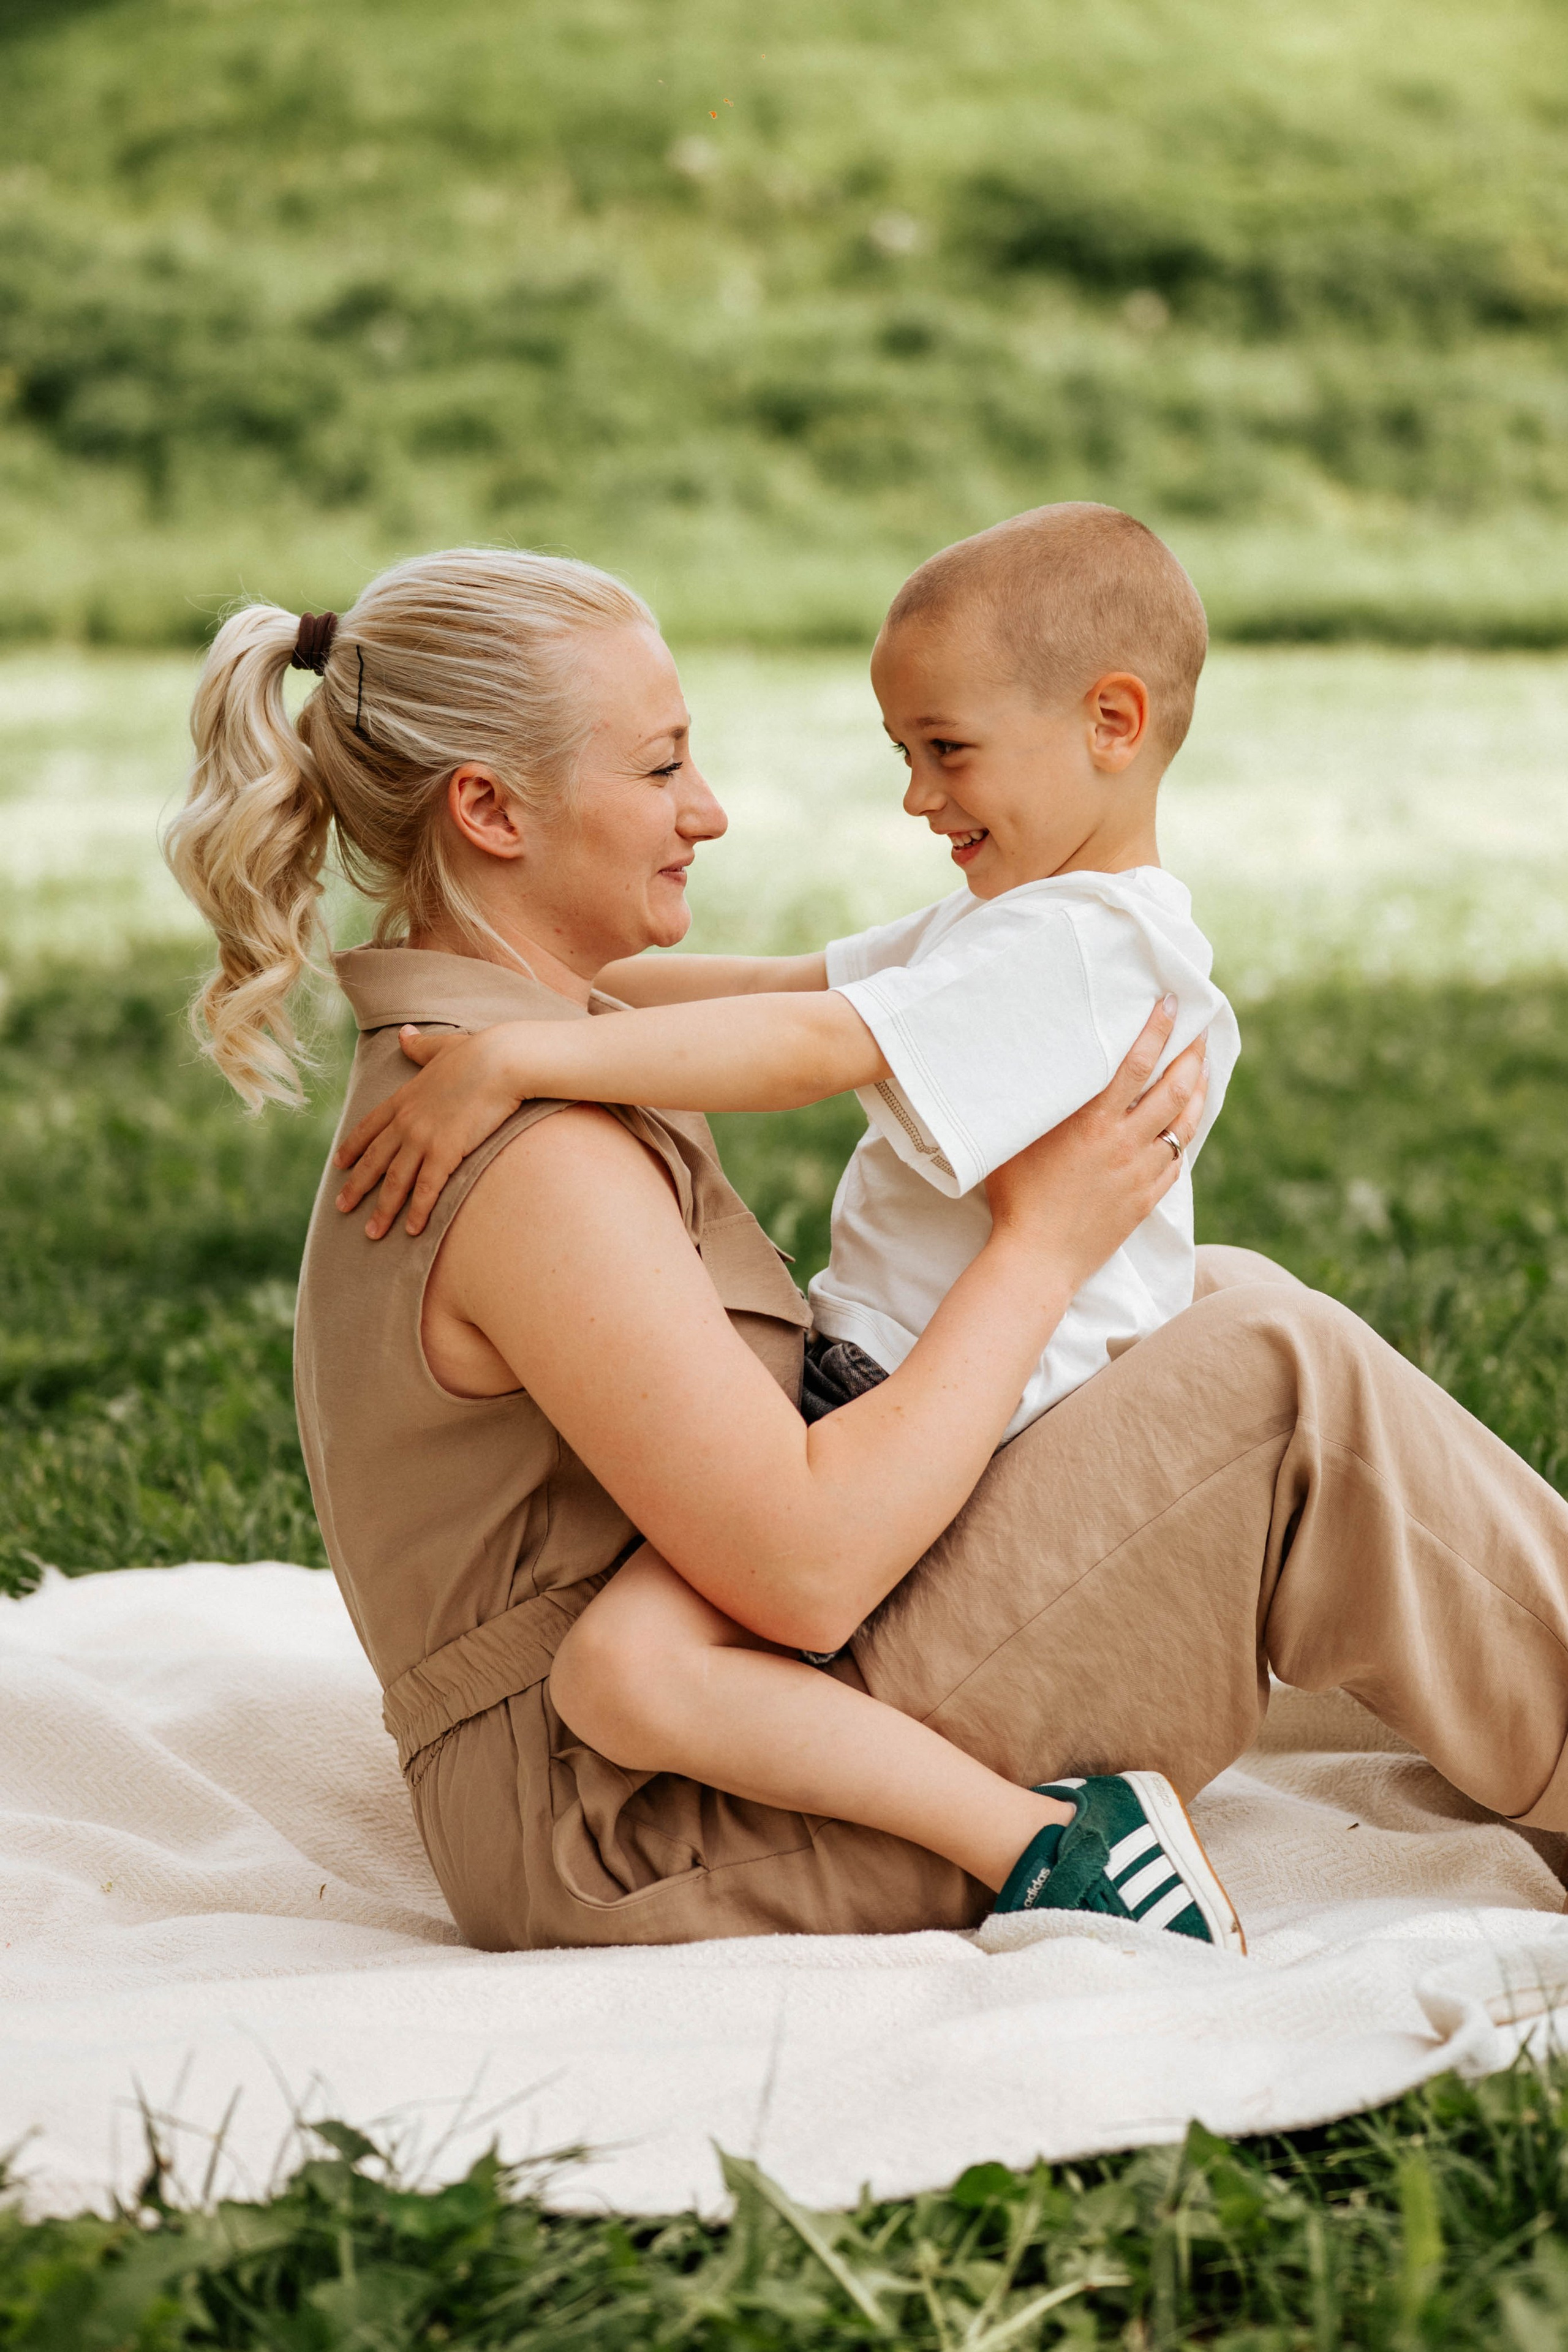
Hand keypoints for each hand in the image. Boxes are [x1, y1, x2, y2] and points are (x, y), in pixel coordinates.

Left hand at [333, 1025, 527, 1238]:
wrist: (500, 1061)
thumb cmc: (478, 1052)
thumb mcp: (441, 1048)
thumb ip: (419, 1046)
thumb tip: (403, 1032)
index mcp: (403, 1097)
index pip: (369, 1127)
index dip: (352, 1147)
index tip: (339, 1163)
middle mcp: (406, 1121)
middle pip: (374, 1160)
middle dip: (356, 1186)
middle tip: (341, 1207)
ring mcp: (423, 1138)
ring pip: (395, 1181)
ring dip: (382, 1210)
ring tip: (372, 1233)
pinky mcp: (446, 1152)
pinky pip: (427, 1189)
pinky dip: (417, 1212)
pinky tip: (411, 1231)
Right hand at [983, 996, 1207, 1289]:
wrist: (1037, 1258)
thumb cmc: (1015, 1197)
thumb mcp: (1018, 1140)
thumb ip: (1038, 1105)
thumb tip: (1040, 1070)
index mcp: (1092, 1122)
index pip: (1136, 1064)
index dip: (1158, 1030)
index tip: (1172, 1004)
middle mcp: (1123, 1143)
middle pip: (1172, 1089)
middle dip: (1191, 1055)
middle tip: (1201, 1031)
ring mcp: (1140, 1172)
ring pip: (1184, 1123)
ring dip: (1198, 1091)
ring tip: (1203, 1069)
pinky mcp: (1146, 1199)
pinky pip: (1177, 1159)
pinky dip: (1186, 1134)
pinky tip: (1187, 1122)